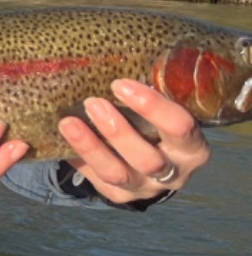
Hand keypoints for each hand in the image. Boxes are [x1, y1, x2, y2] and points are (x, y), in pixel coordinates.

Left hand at [57, 79, 209, 204]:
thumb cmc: (156, 123)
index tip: (119, 84)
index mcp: (192, 147)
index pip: (180, 127)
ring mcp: (146, 188)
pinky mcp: (120, 197)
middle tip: (92, 103)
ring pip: (117, 174)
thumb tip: (107, 58)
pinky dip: (79, 159)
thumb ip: (146, 97)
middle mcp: (174, 173)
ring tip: (68, 122)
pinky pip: (96, 180)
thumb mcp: (162, 112)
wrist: (153, 158)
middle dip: (117, 131)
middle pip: (146, 158)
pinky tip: (62, 140)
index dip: (152, 106)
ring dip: (91, 147)